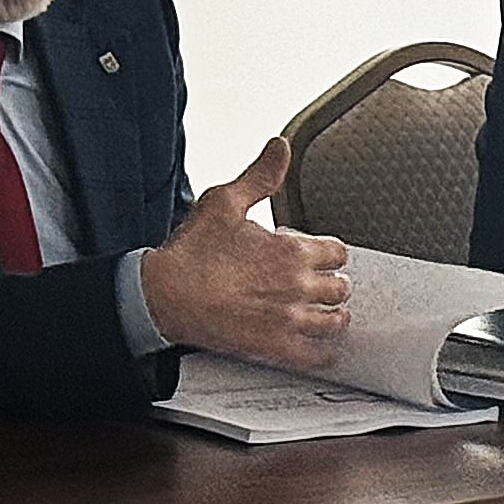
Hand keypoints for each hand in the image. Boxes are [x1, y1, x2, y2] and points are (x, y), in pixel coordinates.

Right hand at [139, 137, 352, 368]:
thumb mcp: (224, 202)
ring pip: (335, 322)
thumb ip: (260, 177)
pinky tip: (317, 348)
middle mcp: (298, 284)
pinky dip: (321, 353)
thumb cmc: (190, 251)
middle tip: (318, 288)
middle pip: (341, 288)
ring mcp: (289, 317)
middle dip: (331, 286)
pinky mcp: (274, 346)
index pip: (338, 253)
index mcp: (292, 250)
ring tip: (322, 315)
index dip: (328, 255)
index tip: (317, 259)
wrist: (162, 293)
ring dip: (331, 317)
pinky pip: (316, 356)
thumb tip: (280, 146)